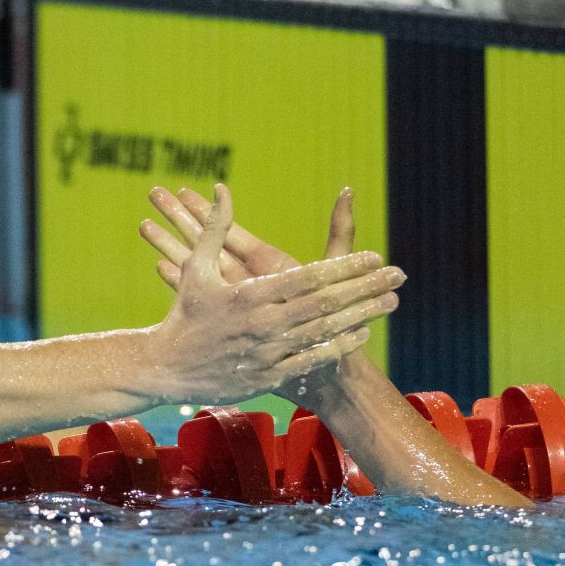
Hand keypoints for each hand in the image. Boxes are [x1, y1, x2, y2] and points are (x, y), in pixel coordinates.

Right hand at [147, 185, 401, 404]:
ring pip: (325, 332)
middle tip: (398, 276)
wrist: (166, 368)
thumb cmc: (184, 313)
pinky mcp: (268, 377)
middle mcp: (263, 324)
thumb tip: (222, 188)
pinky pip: (311, 359)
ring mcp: (268, 353)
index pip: (309, 278)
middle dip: (366, 288)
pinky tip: (361, 333)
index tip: (374, 256)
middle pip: (326, 303)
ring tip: (390, 302)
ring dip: (361, 316)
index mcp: (249, 295)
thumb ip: (215, 228)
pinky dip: (338, 346)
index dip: (345, 267)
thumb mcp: (195, 267)